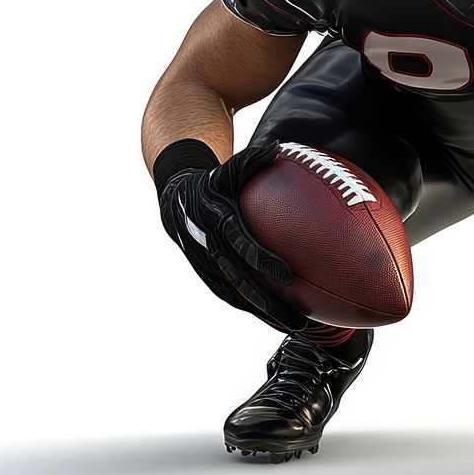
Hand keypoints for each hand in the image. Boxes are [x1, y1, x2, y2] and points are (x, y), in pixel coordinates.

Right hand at [158, 141, 308, 331]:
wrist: (174, 197)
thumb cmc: (215, 180)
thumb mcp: (229, 168)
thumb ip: (254, 160)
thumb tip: (280, 147)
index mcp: (215, 218)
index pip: (240, 241)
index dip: (261, 258)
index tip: (288, 275)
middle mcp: (207, 244)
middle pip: (238, 280)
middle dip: (267, 302)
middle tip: (298, 319)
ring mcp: (203, 263)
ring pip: (233, 294)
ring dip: (262, 313)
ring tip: (294, 327)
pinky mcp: (205, 273)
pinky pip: (230, 295)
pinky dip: (252, 308)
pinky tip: (277, 320)